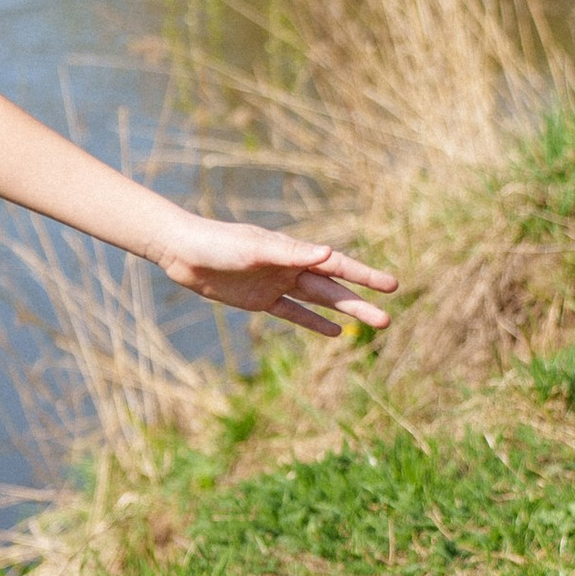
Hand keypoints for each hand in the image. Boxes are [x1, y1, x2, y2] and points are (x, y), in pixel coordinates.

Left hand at [158, 219, 397, 338]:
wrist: (183, 252)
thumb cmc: (218, 243)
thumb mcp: (254, 248)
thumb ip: (290, 253)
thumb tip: (328, 253)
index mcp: (293, 251)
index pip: (337, 265)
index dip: (364, 275)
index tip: (391, 285)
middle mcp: (290, 267)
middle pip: (332, 288)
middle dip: (360, 302)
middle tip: (389, 320)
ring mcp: (277, 284)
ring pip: (318, 302)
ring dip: (344, 313)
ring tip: (374, 323)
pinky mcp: (260, 300)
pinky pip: (293, 313)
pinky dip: (313, 322)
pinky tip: (335, 332)